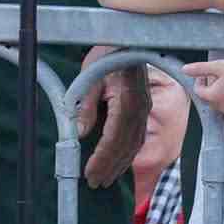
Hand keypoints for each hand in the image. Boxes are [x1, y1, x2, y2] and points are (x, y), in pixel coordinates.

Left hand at [77, 48, 148, 187]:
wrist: (128, 40)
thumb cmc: (106, 55)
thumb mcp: (89, 78)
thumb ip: (85, 107)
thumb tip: (78, 135)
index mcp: (127, 100)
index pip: (114, 138)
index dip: (101, 159)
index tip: (88, 173)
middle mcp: (140, 108)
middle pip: (125, 146)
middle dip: (109, 167)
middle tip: (94, 184)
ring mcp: (145, 109)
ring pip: (134, 144)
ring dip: (119, 164)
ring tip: (105, 180)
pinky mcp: (145, 108)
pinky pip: (138, 137)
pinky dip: (128, 154)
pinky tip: (119, 163)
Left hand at [182, 56, 223, 123]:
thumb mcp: (218, 65)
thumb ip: (200, 68)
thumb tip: (184, 70)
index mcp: (214, 97)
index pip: (199, 92)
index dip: (199, 81)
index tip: (205, 74)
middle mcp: (223, 108)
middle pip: (210, 103)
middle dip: (210, 91)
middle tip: (216, 79)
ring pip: (222, 114)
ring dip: (221, 105)